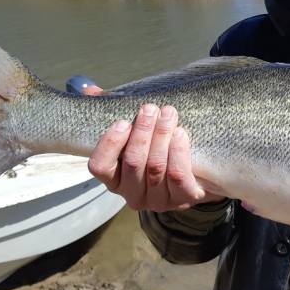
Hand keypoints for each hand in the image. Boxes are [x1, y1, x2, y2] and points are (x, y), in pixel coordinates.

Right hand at [85, 89, 223, 211]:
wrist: (200, 174)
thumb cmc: (158, 148)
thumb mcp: (134, 132)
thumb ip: (111, 112)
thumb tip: (89, 89)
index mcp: (115, 180)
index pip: (100, 167)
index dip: (109, 144)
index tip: (123, 121)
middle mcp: (133, 195)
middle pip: (133, 163)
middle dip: (142, 132)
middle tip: (151, 108)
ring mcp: (158, 200)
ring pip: (156, 167)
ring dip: (161, 136)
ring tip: (168, 113)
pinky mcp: (183, 199)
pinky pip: (178, 177)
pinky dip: (178, 153)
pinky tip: (180, 133)